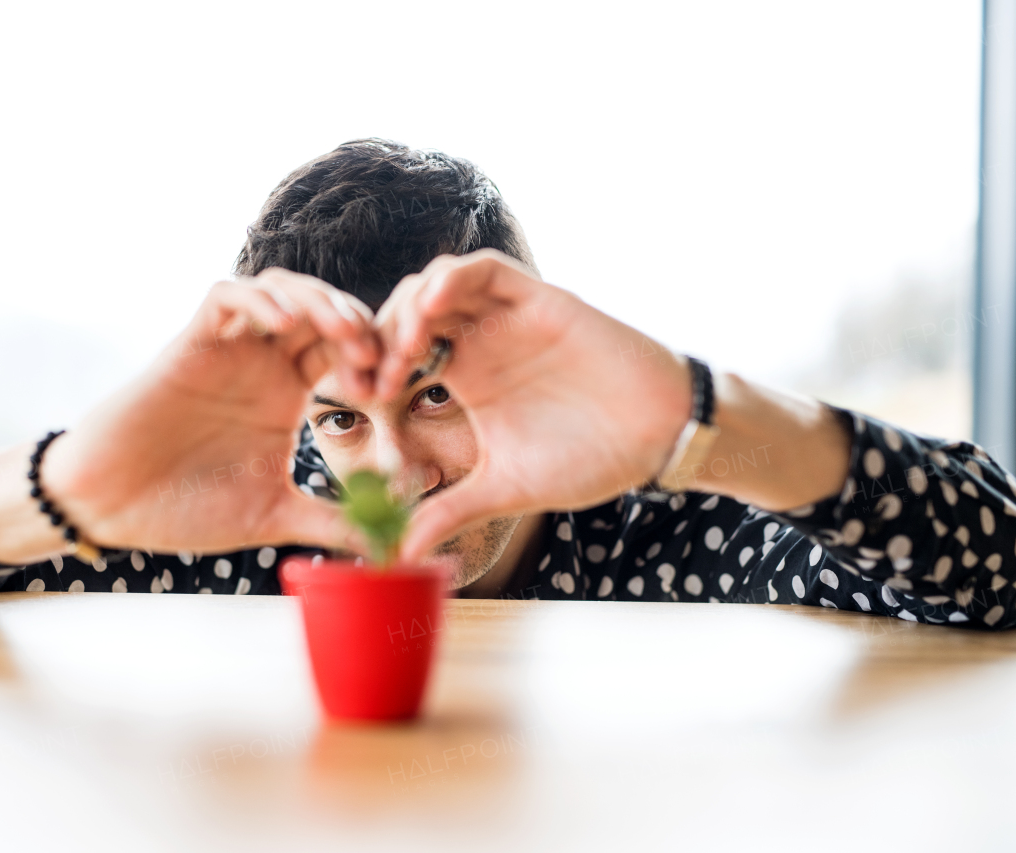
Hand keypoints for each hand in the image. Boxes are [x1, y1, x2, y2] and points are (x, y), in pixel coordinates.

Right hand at [36, 269, 379, 555]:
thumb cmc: (185, 508)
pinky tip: (283, 325)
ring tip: (341, 332)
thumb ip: (331, 522)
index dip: (377, 359)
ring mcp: (227, 350)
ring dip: (318, 300)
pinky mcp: (189, 344)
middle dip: (358, 321)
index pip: (347, 351)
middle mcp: (262, 365)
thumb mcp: (275, 516)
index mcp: (287, 396)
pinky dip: (258, 299)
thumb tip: (392, 542)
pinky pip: (226, 296)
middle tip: (375, 356)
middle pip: (323, 310)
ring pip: (281, 289)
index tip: (389, 391)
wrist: (110, 508)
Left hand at [373, 250, 692, 561]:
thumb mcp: (505, 489)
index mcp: (464, 376)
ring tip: (402, 349)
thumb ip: (450, 512)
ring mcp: (507, 317)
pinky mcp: (538, 299)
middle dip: (379, 336)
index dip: (369, 367)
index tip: (357, 398)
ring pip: (438, 284)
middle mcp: (479, 341)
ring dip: (410, 306)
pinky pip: (486, 270)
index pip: (397, 353)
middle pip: (406, 313)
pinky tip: (434, 305)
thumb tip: (399, 553)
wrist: (659, 437)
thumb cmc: (590, 457)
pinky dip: (455, 279)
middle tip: (372, 374)